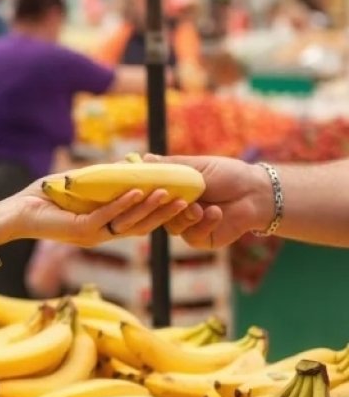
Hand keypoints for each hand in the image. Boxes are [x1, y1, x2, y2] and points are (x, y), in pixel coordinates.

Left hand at [0, 179, 189, 247]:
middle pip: (143, 225)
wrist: (18, 211)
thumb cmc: (48, 197)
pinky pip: (107, 216)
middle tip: (189, 199)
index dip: (163, 213)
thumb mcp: (84, 186)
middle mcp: (103, 234)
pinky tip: (136, 191)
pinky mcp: (80, 229)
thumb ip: (105, 179)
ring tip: (169, 193)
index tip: (185, 199)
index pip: (142, 221)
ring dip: (149, 207)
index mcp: (106, 227)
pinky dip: (123, 203)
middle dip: (166, 213)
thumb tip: (129, 164)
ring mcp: (92, 234)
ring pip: (129, 222)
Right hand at [145, 155, 274, 248]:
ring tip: (200, 207)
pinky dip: (203, 224)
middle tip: (165, 198)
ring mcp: (187, 225)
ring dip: (185, 217)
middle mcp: (175, 209)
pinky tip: (216, 213)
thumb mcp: (197, 167)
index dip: (141, 194)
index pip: (147, 195)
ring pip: (172, 226)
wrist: (256, 192)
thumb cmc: (227, 174)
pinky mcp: (201, 238)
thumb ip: (171, 166)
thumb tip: (144, 157)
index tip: (140, 188)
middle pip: (153, 215)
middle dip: (159, 208)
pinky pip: (192, 236)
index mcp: (171, 191)